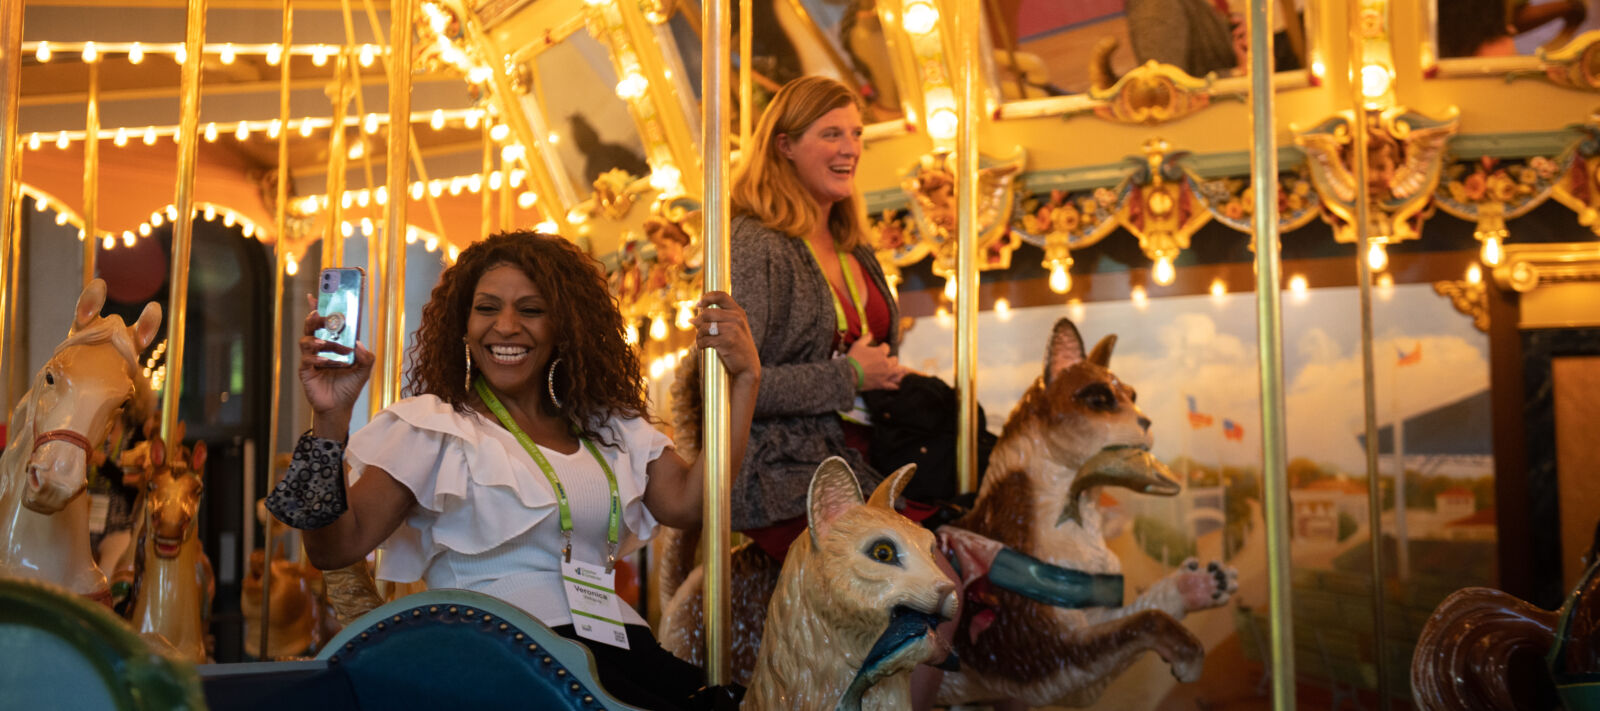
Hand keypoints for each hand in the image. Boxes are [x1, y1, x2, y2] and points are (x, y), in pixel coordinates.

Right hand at [299, 294, 374, 435]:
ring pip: (307, 340)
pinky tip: (327, 362)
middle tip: (322, 315)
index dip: (319, 308)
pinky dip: (317, 359)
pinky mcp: (306, 370)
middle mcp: (320, 348)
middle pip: (311, 326)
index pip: (324, 322)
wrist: (340, 407)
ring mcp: (311, 358)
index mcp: (333, 343)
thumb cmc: (349, 386)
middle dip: (315, 318)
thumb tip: (358, 343)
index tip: (316, 294)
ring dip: (317, 340)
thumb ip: (367, 355)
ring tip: (325, 344)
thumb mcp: (365, 369)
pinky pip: (307, 359)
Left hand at [692, 291, 759, 384]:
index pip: (721, 296)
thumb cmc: (737, 347)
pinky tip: (702, 347)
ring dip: (698, 335)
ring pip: (704, 327)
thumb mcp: (733, 329)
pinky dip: (700, 344)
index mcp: (738, 312)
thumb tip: (692, 319)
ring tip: (700, 341)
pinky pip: (705, 340)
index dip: (707, 297)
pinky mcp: (727, 341)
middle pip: (707, 313)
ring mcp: (732, 329)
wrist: (748, 367)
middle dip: (699, 322)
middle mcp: (736, 318)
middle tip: (698, 331)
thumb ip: (717, 321)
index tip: (698, 304)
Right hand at [846, 336, 904, 390]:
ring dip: (898, 370)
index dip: (883, 347)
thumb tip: (870, 333)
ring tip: (899, 370)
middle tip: (886, 361)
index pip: (886, 347)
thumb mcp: (858, 345)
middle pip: (894, 359)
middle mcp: (886, 363)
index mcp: (881, 352)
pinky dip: (897, 385)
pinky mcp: (882, 384)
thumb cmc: (853, 359)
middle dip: (891, 359)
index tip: (879, 348)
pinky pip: (893, 385)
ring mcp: (886, 374)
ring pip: (898, 371)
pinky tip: (900, 385)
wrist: (848, 374)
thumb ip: (866, 338)